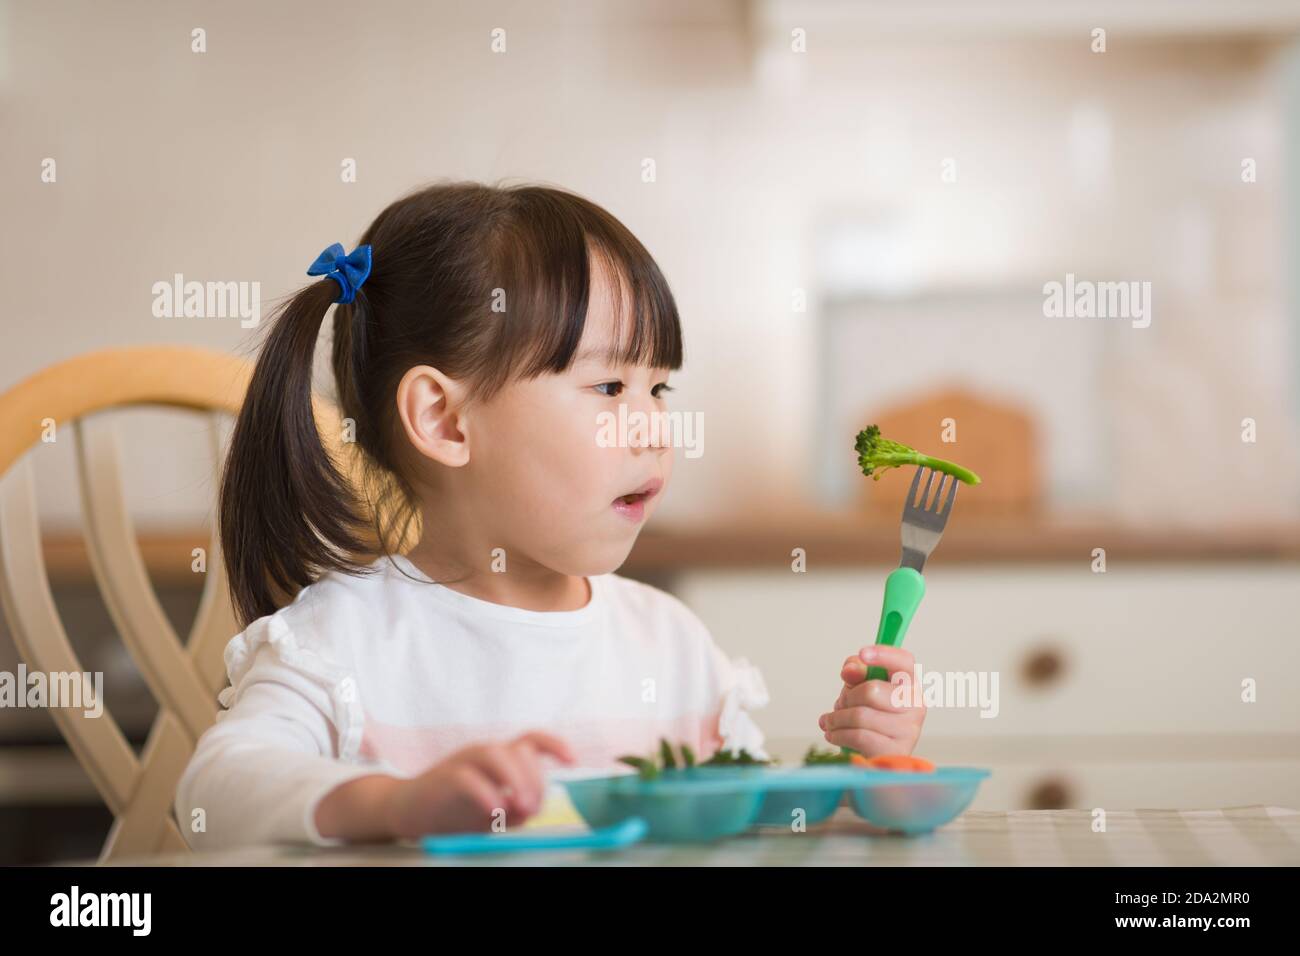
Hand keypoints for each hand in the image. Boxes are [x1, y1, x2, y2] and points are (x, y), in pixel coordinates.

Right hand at [382, 731, 576, 838]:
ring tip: (521, 808)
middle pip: (520, 750)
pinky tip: (494, 811)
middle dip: (534, 778)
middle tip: (533, 809)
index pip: (533, 740)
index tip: (573, 761)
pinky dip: (486, 794)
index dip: (556, 745)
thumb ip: (515, 806)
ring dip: (515, 779)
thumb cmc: (455, 809)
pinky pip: (468, 779)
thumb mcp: (495, 810)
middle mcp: (485, 752)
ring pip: (496, 753)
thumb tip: (530, 808)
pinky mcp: (444, 777)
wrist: (407, 810)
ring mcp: (463, 761)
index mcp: (500, 756)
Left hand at [818, 645, 926, 757]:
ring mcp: (909, 730)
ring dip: (837, 719)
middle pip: (871, 690)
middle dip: (847, 698)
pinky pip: (858, 736)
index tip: (863, 653)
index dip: (884, 654)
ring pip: (861, 716)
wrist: (876, 754)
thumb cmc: (870, 715)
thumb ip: (856, 672)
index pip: (904, 662)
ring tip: (832, 722)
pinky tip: (833, 734)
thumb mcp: (859, 688)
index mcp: (909, 684)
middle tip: (840, 705)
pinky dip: (838, 734)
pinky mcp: (896, 751)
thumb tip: (850, 670)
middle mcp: (916, 705)